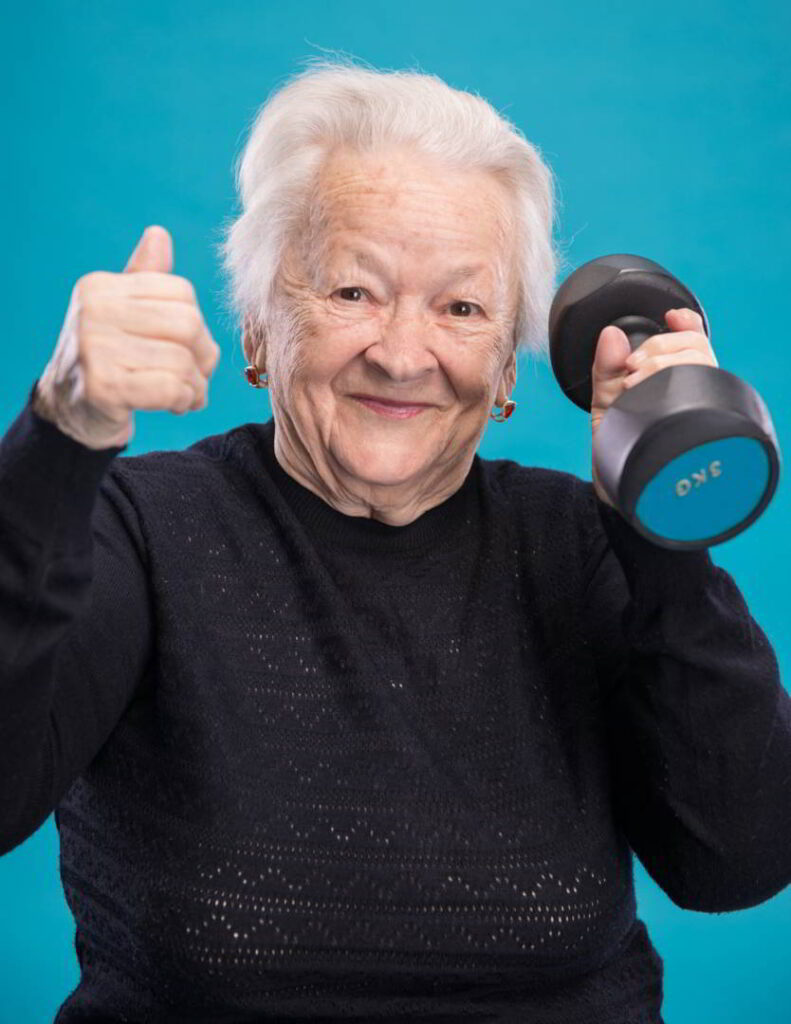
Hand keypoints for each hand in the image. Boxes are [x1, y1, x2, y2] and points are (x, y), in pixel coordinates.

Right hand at [33, 226, 220, 449]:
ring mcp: (95, 348)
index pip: (181, 291)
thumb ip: (144, 278)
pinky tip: (175, 405)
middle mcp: (94, 311)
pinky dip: (183, 400)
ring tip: (185, 395)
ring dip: (195, 385)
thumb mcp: (122, 313)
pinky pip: (169, 388)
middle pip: (188, 323)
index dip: (198, 324)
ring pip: (182, 360)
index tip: (191, 348)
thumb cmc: (107, 358)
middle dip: (203, 356)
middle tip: (196, 376)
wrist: (69, 410)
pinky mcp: (103, 387)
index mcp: (102, 287)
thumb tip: (159, 235)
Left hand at [590, 307, 718, 507]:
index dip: (688, 324)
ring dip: (665, 364)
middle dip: (661, 348)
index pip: (696, 342)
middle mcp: (691, 395)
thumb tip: (609, 334)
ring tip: (632, 385)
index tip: (670, 318)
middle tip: (631, 368)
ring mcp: (697, 413)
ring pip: (704, 368)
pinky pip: (704, 402)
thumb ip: (605, 368)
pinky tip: (651, 399)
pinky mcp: (696, 435)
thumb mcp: (605, 402)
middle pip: (698, 350)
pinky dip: (677, 390)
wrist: (617, 493)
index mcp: (674, 382)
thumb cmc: (618, 448)